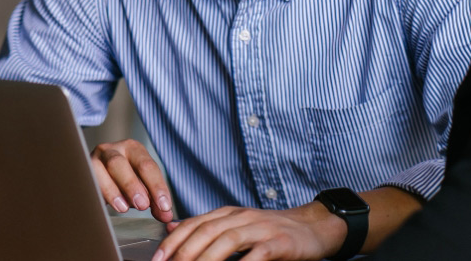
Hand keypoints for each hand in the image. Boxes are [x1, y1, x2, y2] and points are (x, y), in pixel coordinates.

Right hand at [89, 138, 173, 221]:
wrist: (98, 173)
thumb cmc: (124, 179)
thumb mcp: (142, 187)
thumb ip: (154, 202)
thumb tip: (166, 215)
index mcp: (133, 149)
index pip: (147, 166)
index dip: (157, 186)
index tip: (164, 206)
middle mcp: (113, 149)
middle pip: (121, 164)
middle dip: (132, 186)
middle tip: (143, 206)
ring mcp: (95, 158)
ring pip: (102, 171)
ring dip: (115, 191)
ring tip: (124, 208)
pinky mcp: (83, 171)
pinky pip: (90, 182)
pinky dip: (100, 194)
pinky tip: (106, 205)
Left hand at [151, 203, 344, 260]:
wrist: (312, 227)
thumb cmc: (271, 231)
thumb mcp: (237, 224)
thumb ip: (208, 226)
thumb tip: (172, 227)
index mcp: (229, 213)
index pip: (195, 223)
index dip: (174, 241)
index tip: (157, 258)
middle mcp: (242, 217)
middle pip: (207, 231)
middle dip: (184, 252)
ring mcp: (262, 229)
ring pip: (228, 241)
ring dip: (207, 259)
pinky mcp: (279, 243)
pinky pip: (257, 255)